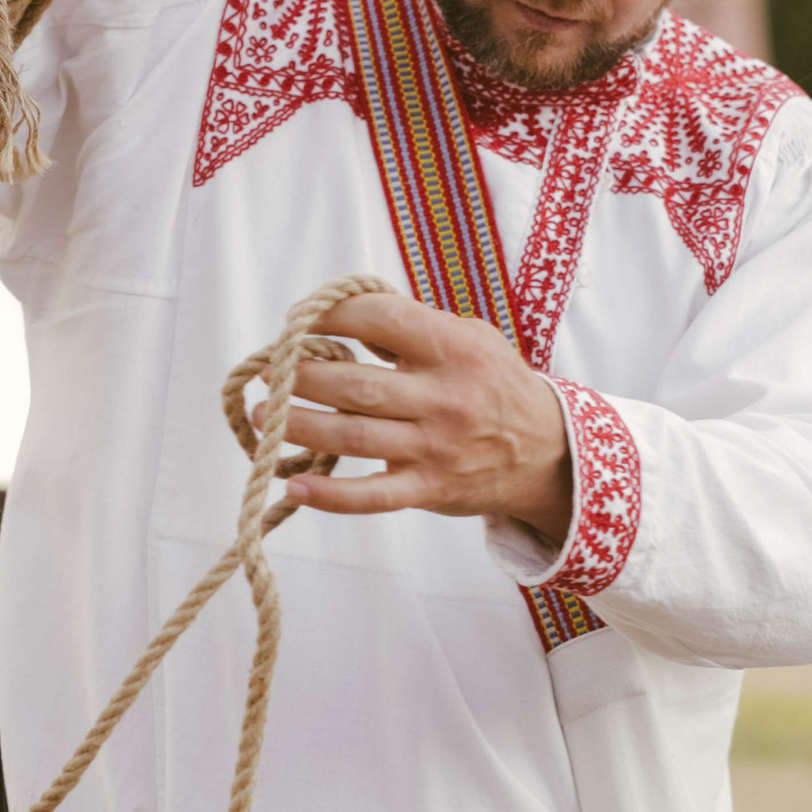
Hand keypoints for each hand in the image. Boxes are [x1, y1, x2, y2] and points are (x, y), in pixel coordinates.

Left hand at [276, 288, 574, 550]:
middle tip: (270, 371)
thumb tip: (342, 314)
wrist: (549, 452)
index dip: (331, 316)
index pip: (381, 319)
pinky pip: (373, 497)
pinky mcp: (431, 489)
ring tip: (262, 416)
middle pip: (356, 385)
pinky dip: (330, 496)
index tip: (300, 320)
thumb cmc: (494, 385)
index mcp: (454, 349)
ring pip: (354, 437)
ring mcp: (437, 448)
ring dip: (299, 426)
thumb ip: (413, 327)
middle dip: (301, 376)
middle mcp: (446, 398)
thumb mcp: (471, 339)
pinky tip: (293, 488)